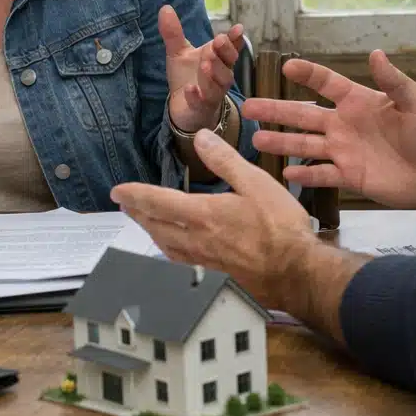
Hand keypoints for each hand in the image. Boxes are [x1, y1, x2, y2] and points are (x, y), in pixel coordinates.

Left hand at [112, 130, 312, 309]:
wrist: (298, 273)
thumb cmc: (281, 228)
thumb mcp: (256, 183)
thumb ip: (225, 161)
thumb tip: (200, 138)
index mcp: (203, 215)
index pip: (157, 202)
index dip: (134, 195)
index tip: (117, 191)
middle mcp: (196, 240)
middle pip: (155, 225)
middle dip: (137, 212)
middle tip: (124, 204)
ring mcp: (204, 262)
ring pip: (165, 246)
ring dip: (150, 231)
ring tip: (144, 222)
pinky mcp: (214, 277)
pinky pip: (180, 262)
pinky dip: (168, 250)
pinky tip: (173, 250)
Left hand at [161, 6, 243, 133]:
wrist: (183, 107)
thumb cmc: (187, 76)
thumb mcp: (178, 52)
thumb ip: (173, 32)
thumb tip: (165, 7)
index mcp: (218, 59)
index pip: (231, 48)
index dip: (235, 39)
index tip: (238, 28)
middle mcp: (220, 76)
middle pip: (228, 64)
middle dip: (224, 53)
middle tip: (217, 41)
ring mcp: (212, 93)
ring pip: (219, 84)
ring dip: (214, 73)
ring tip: (206, 62)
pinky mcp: (201, 108)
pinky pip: (201, 102)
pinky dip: (196, 96)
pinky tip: (190, 89)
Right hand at [243, 50, 415, 209]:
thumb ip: (395, 81)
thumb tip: (376, 53)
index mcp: (358, 102)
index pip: (326, 84)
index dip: (307, 75)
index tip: (286, 66)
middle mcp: (343, 124)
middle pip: (303, 115)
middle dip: (276, 110)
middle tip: (247, 107)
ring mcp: (343, 151)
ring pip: (304, 145)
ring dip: (280, 142)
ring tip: (256, 139)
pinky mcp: (348, 176)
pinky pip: (321, 174)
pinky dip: (303, 175)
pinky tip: (284, 173)